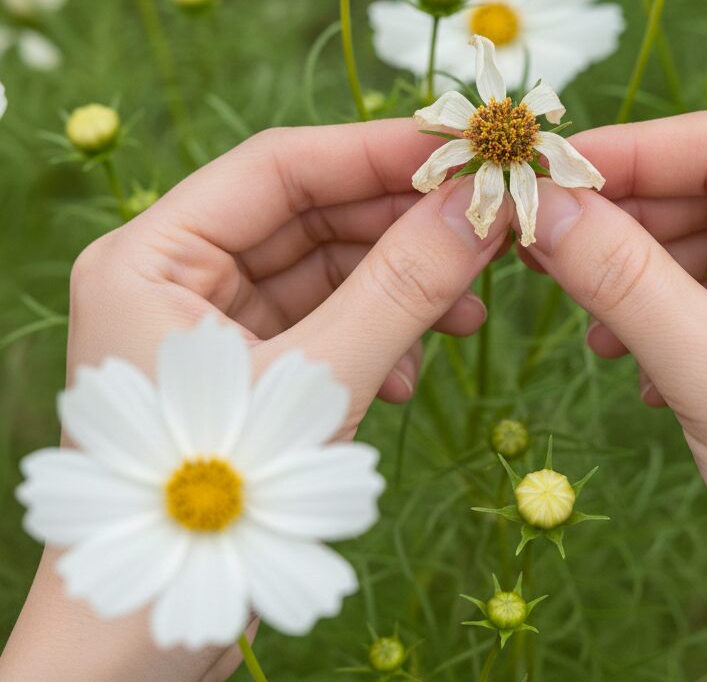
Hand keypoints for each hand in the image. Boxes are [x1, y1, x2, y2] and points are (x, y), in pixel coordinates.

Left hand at [1, 120, 511, 681]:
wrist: (144, 643)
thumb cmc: (211, 507)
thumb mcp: (318, 383)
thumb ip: (401, 288)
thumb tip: (484, 206)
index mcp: (152, 255)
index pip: (279, 167)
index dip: (375, 151)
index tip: (463, 149)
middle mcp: (174, 275)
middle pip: (308, 214)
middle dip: (400, 225)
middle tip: (487, 227)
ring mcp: (209, 322)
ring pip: (324, 269)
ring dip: (399, 284)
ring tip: (469, 313)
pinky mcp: (244, 367)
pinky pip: (322, 321)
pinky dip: (375, 333)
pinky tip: (411, 372)